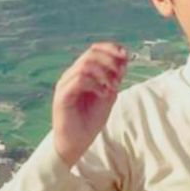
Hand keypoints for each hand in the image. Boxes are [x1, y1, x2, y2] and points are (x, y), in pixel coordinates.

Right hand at [52, 42, 128, 167]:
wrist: (76, 142)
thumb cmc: (90, 120)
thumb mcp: (108, 97)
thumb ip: (114, 80)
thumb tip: (124, 61)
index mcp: (82, 73)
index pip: (94, 50)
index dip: (110, 48)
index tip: (127, 55)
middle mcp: (72, 75)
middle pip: (90, 54)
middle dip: (110, 60)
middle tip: (121, 74)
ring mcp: (65, 84)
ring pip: (84, 65)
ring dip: (104, 73)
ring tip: (113, 86)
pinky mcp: (62, 96)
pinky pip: (79, 80)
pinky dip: (95, 84)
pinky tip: (103, 93)